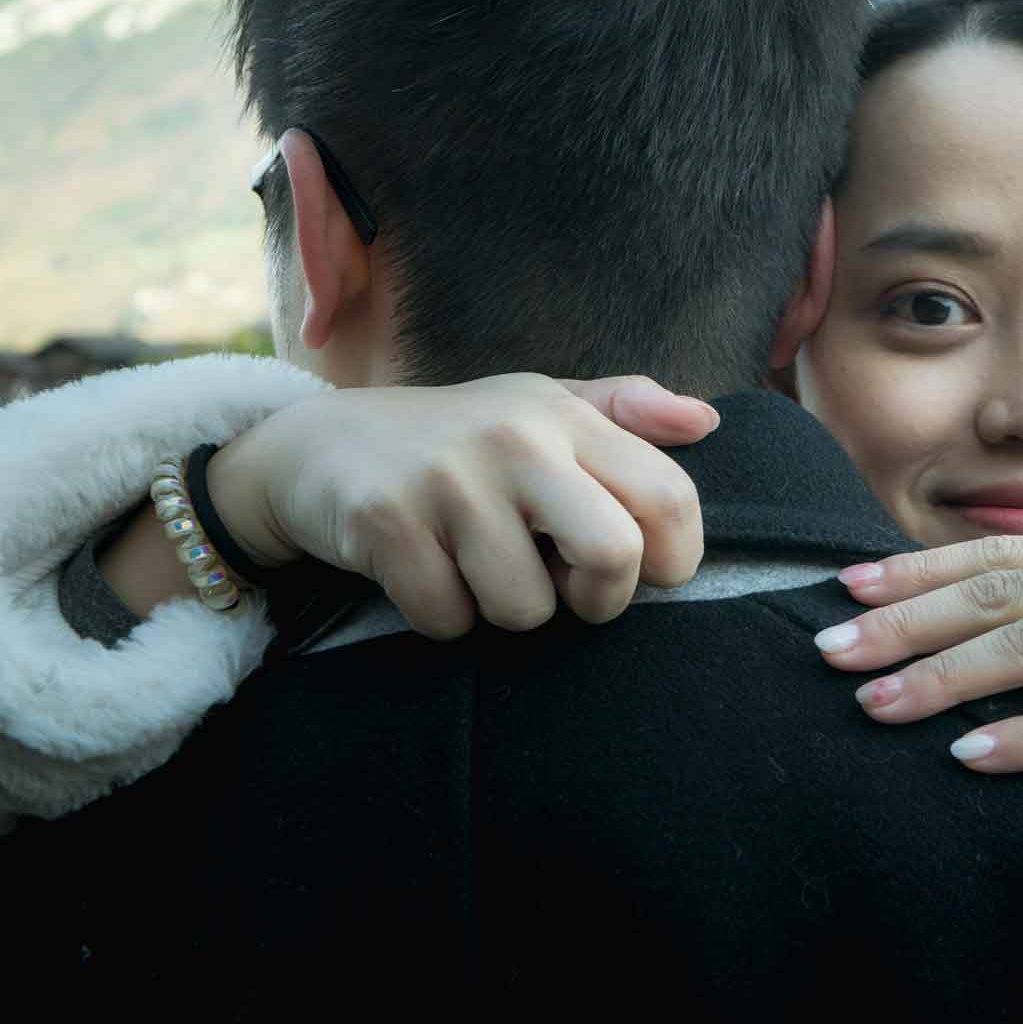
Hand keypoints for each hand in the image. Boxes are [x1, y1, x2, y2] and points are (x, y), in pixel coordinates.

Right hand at [205, 374, 714, 636]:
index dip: (673, 558)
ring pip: (525, 608)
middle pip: (614, 557)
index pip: (670, 497)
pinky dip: (441, 615)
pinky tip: (423, 571)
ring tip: (475, 565)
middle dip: (598, 600)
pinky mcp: (386, 521)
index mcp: (565, 416)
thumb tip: (705, 422)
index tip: (644, 571)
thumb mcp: (539, 405)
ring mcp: (448, 479)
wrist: (317, 446)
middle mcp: (515, 439)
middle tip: (565, 588)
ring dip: (503, 610)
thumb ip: (625, 410)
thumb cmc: (456, 437)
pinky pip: (449, 618)